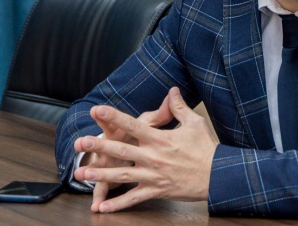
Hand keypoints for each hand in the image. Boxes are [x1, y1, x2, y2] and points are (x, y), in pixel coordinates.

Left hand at [74, 87, 218, 212]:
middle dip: (100, 146)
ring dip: (101, 174)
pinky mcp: (156, 190)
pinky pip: (134, 198)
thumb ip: (179, 107)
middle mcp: (153, 157)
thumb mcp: (194, 123)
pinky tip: (101, 207)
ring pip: (122, 175)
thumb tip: (173, 90)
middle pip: (122, 150)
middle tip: (81, 142)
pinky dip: (118, 204)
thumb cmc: (206, 148)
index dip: (115, 117)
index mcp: (161, 139)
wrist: (217, 175)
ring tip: (82, 172)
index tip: (98, 109)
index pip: (134, 125)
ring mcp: (153, 175)